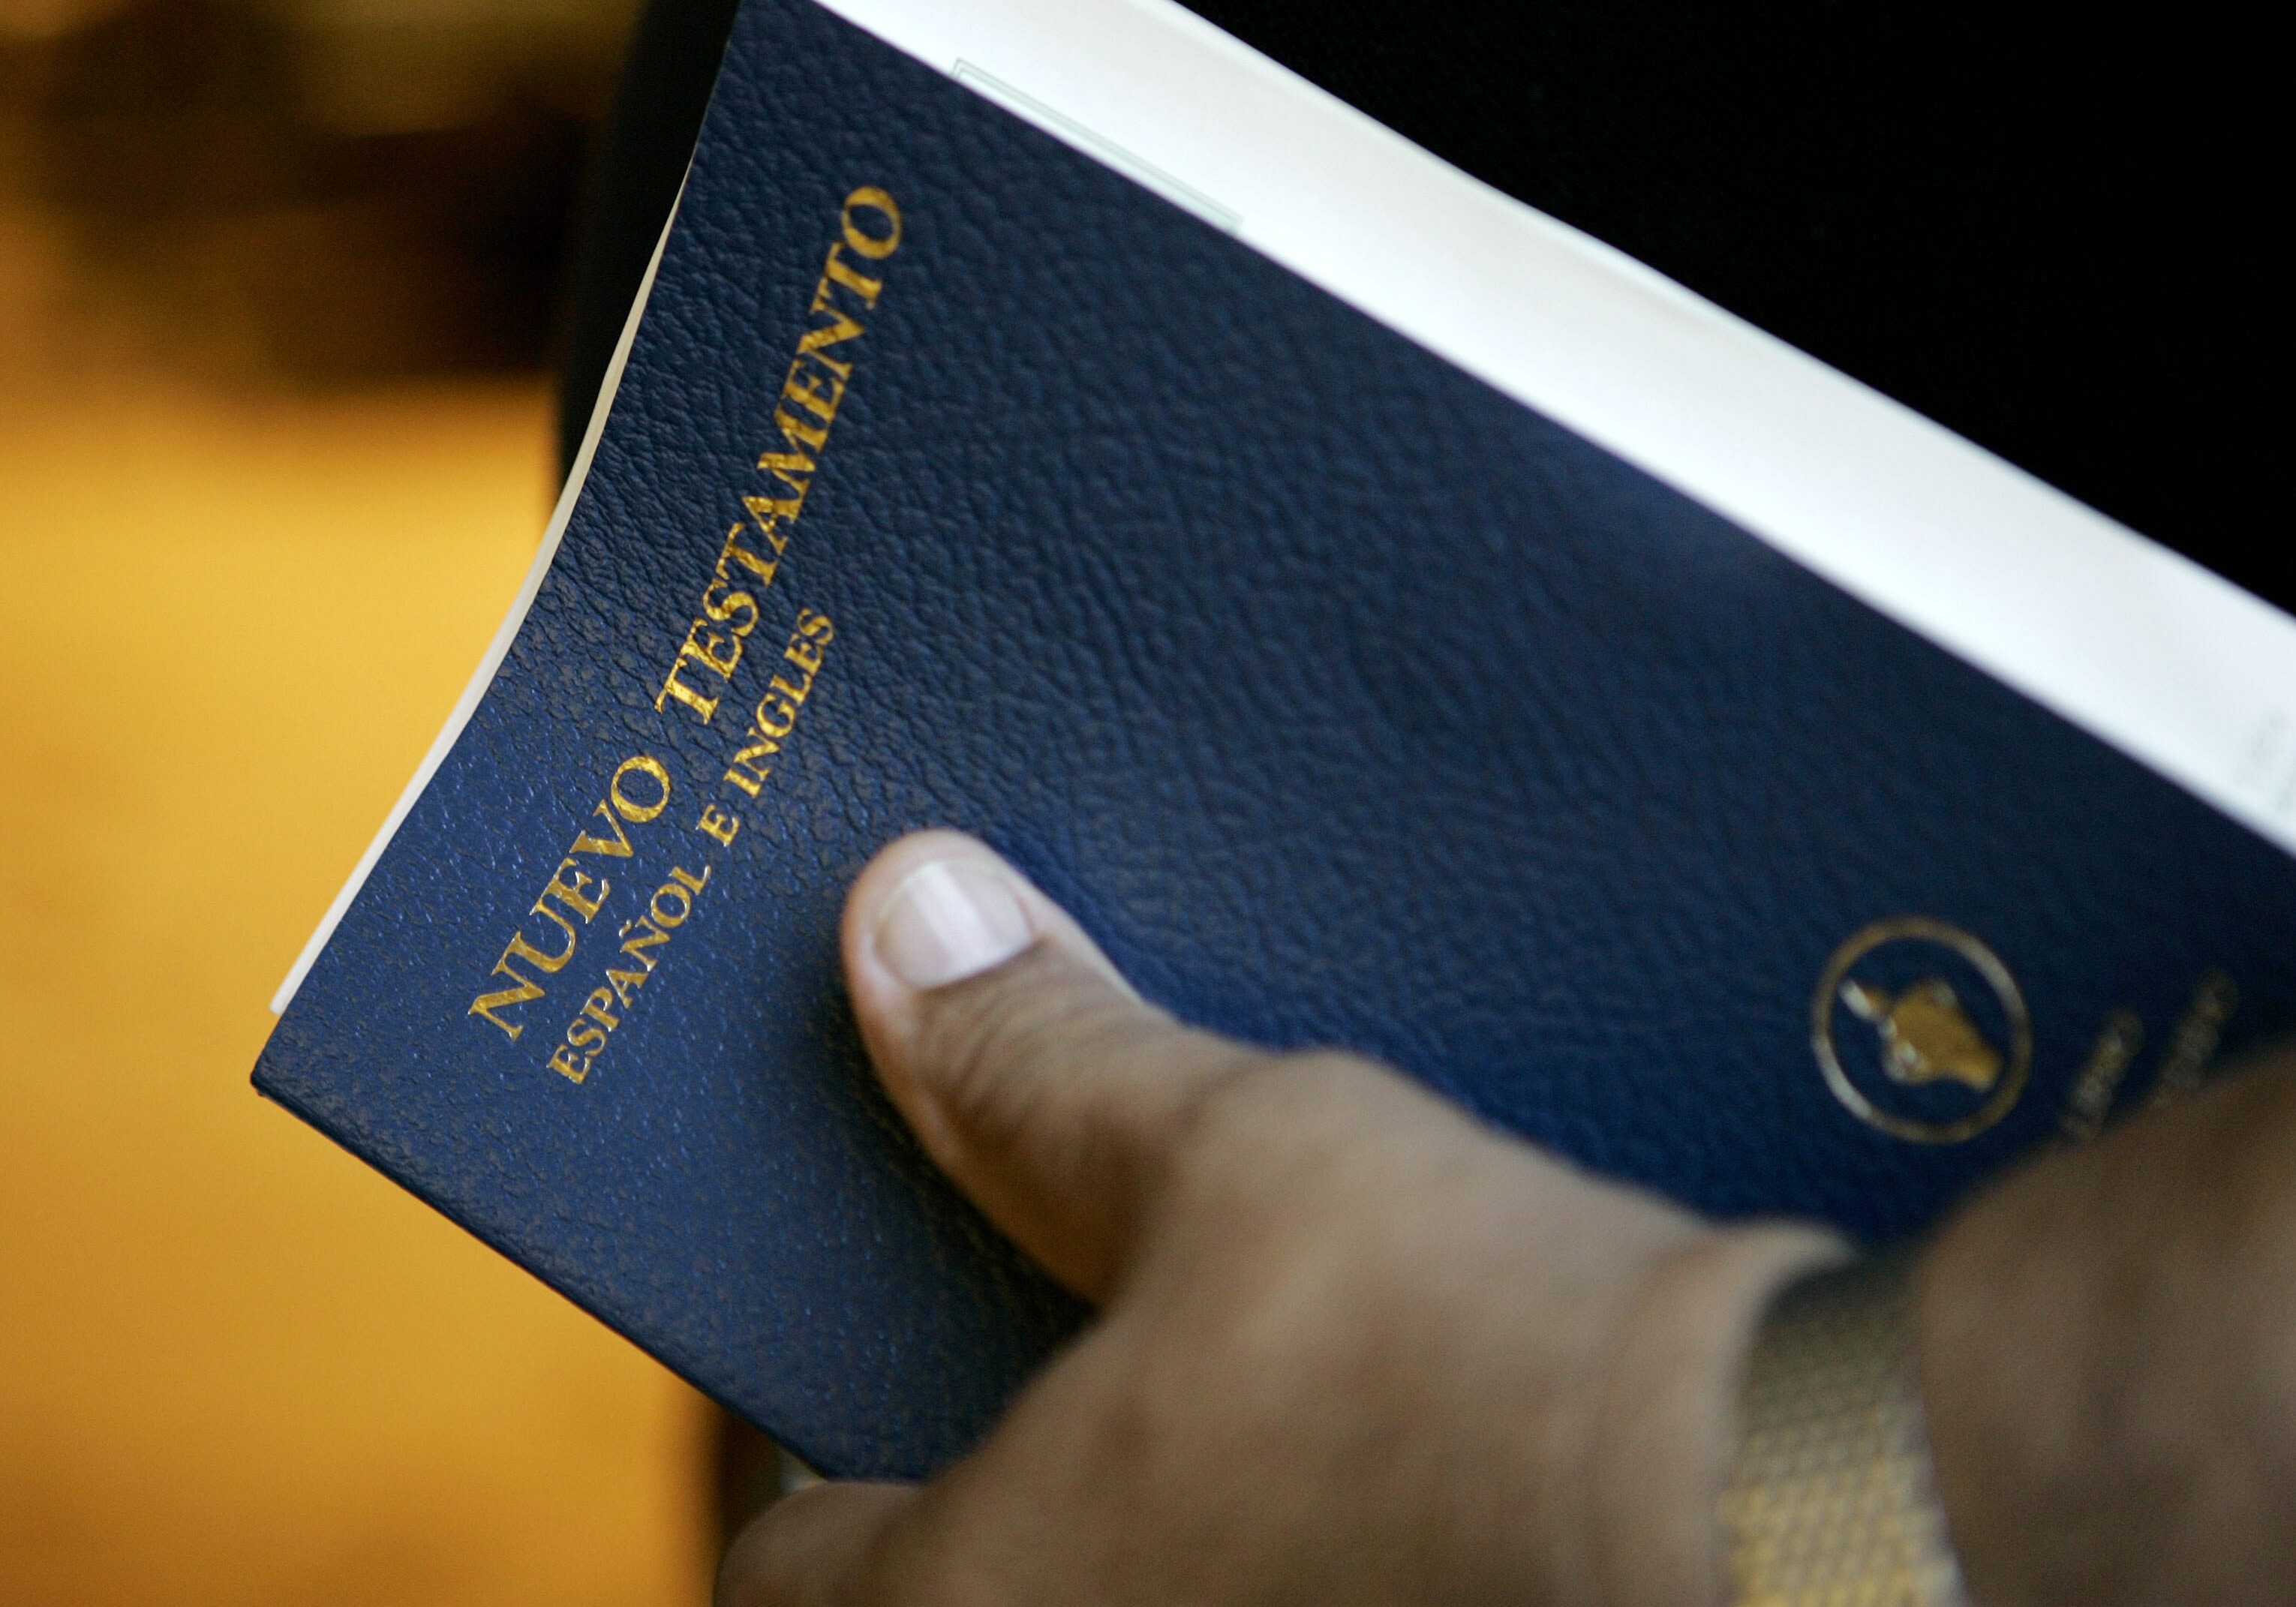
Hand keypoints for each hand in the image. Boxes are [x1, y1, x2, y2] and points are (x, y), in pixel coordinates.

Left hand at [719, 832, 1842, 1606]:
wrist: (1778, 1514)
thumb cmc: (1459, 1357)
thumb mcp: (1229, 1159)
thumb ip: (1042, 1060)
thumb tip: (913, 919)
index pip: (777, 1567)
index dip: (792, 1453)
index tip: (846, 1358)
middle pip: (956, 1586)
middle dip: (984, 1454)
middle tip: (1029, 1319)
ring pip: (1117, 1586)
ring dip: (1134, 1492)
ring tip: (1189, 1341)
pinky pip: (1261, 1588)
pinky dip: (1262, 1519)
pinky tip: (1338, 1406)